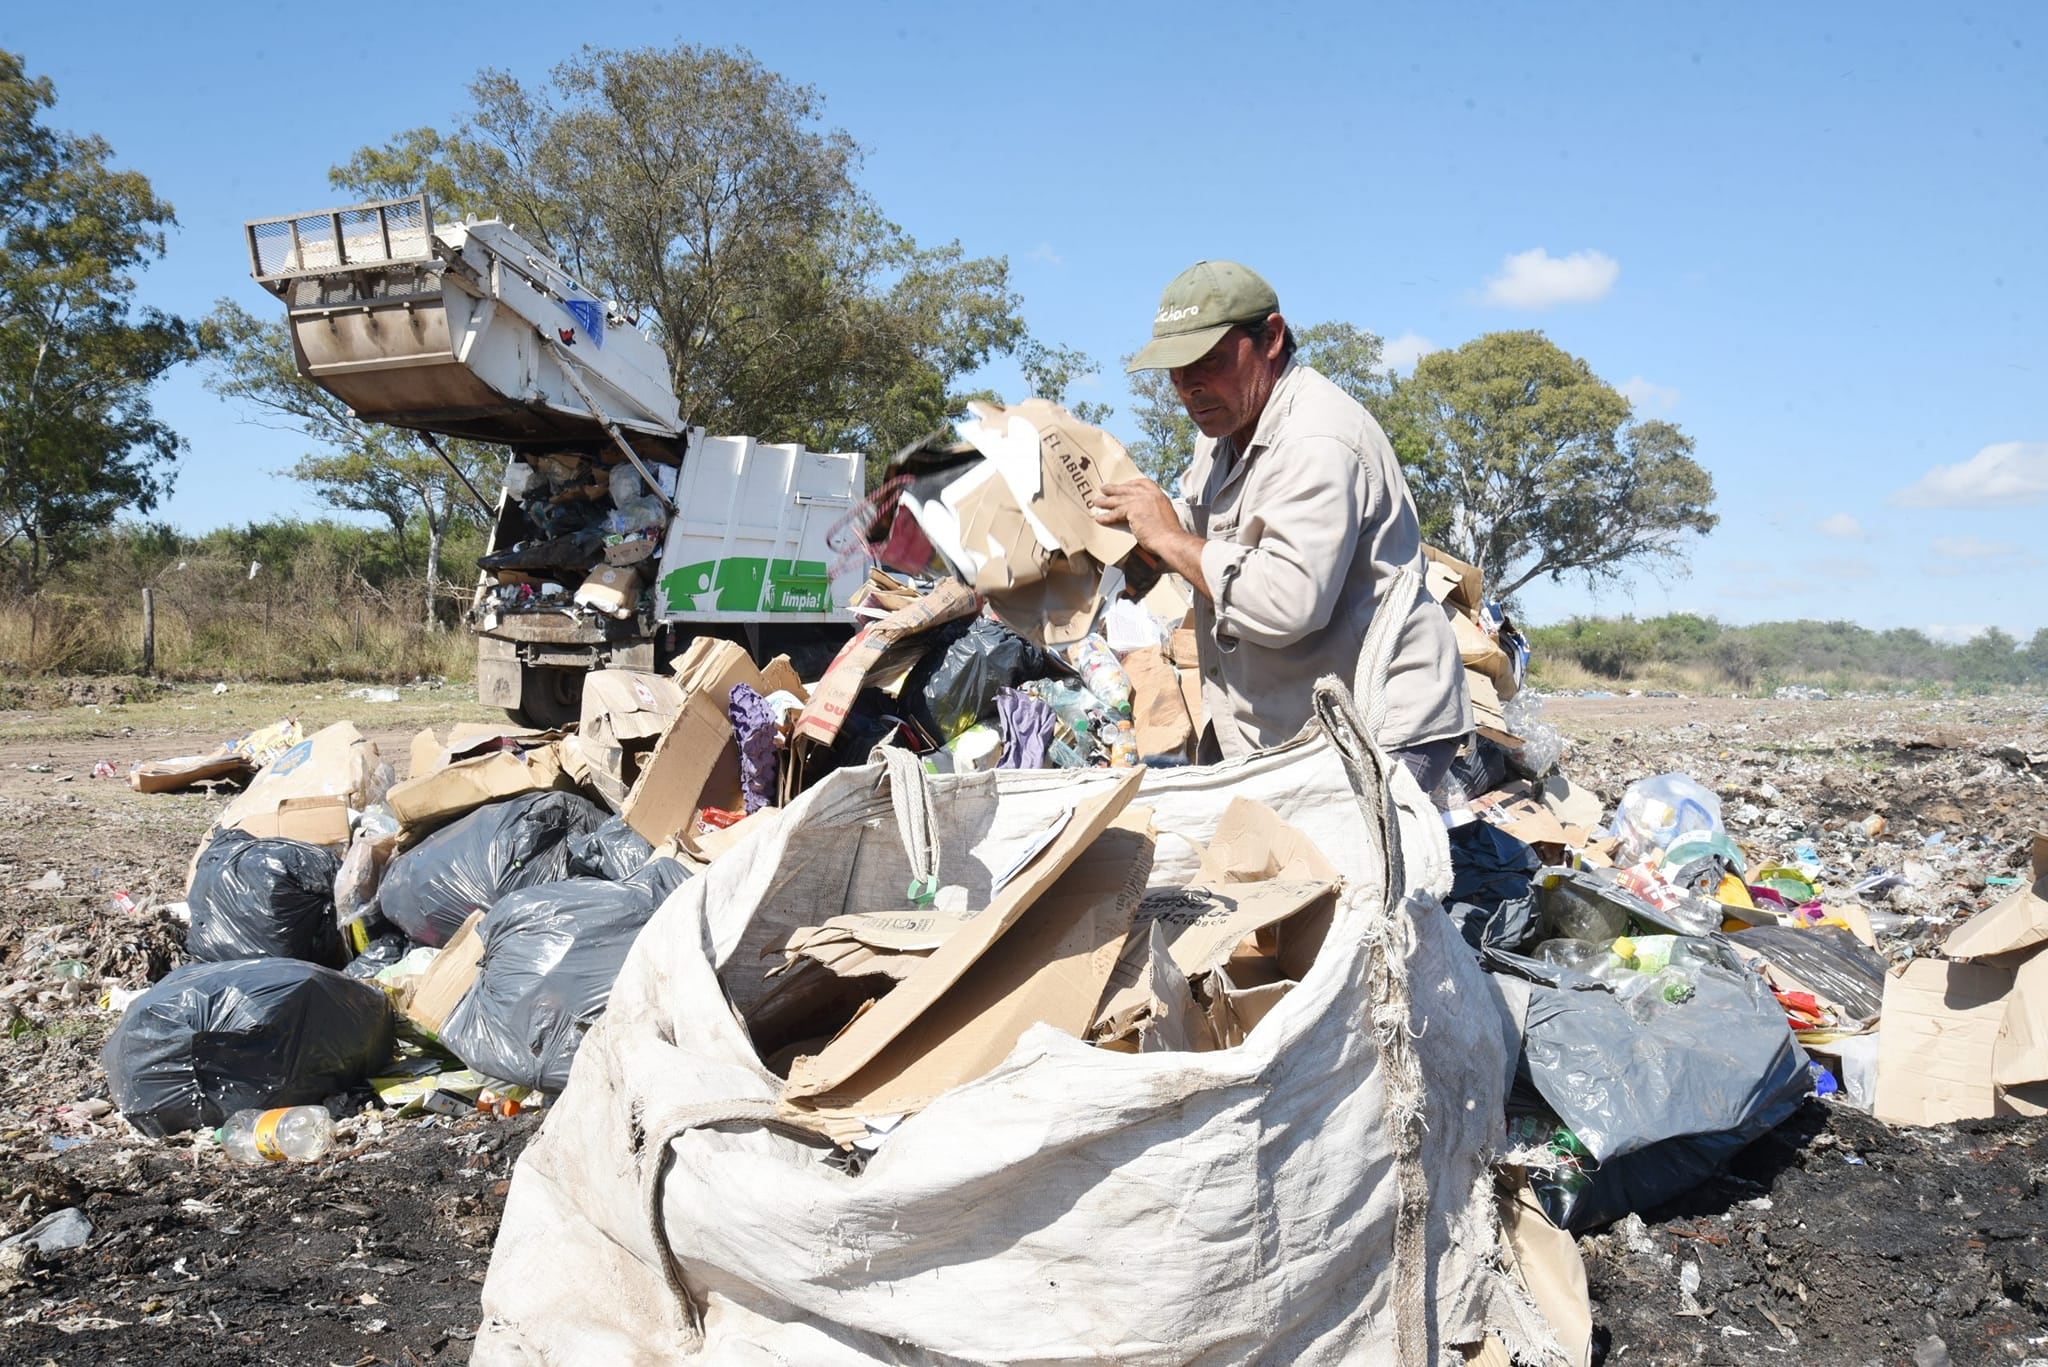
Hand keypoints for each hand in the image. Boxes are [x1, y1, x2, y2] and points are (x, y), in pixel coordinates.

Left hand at [1089, 479, 1212, 600]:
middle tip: (1104, 488)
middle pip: (1128, 488)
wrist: (1170, 540)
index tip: (1125, 485)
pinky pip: (1115, 513)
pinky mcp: (1133, 510)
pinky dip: (1106, 517)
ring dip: (1105, 501)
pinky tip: (1099, 519)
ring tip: (1096, 501)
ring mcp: (1141, 501)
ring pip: (1118, 499)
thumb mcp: (1164, 516)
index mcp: (1159, 495)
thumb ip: (1154, 511)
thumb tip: (1146, 516)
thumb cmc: (1169, 534)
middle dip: (1115, 489)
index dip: (1132, 483)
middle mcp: (1150, 495)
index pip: (1144, 483)